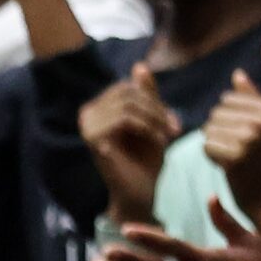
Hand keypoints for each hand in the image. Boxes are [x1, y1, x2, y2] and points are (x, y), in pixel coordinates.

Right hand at [77, 64, 179, 228]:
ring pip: (128, 104)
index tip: (173, 121)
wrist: (140, 194)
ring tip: (167, 137)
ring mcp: (87, 126)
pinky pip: (125, 119)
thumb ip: (146, 95)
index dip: (154, 99)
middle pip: (127, 92)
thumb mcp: (152, 121)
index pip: (127, 86)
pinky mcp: (93, 139)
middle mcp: (87, 114)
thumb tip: (139, 65)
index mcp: (98, 109)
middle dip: (156, 109)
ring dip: (155, 119)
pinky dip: (148, 128)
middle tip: (174, 129)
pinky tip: (158, 143)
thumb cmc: (145, 160)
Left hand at [199, 74, 260, 241]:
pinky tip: (229, 166)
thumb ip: (252, 98)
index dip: (229, 119)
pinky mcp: (234, 158)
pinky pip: (206, 146)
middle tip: (240, 150)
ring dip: (215, 144)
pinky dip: (212, 157)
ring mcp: (249, 139)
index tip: (247, 136)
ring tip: (235, 157)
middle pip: (216, 114)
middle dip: (220, 131)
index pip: (227, 99)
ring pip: (208, 129)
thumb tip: (236, 73)